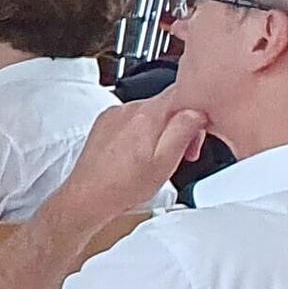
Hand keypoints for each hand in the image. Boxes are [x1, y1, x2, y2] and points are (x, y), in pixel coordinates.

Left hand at [55, 93, 211, 221]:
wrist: (88, 196)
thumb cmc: (124, 185)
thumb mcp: (166, 161)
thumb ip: (185, 130)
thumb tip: (197, 111)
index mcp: (146, 115)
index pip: (183, 92)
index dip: (199, 112)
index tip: (201, 132)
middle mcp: (128, 109)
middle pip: (168, 105)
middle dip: (182, 127)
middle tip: (184, 153)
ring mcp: (114, 115)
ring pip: (151, 114)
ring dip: (163, 131)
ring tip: (159, 157)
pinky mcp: (105, 124)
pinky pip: (133, 120)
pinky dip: (143, 133)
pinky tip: (141, 154)